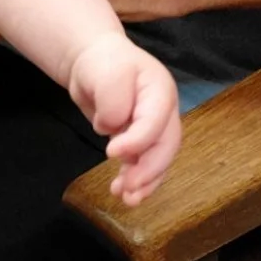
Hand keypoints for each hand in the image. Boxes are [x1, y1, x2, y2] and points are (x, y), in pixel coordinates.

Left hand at [67, 31, 180, 204]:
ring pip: (157, 159)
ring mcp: (154, 127)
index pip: (155, 122)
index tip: (111, 152)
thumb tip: (112, 128)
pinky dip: (137, 179)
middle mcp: (163, 112)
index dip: (137, 141)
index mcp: (160, 91)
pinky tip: (124, 192)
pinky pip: (144, 163)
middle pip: (165, 146)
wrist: (94, 61)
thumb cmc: (103, 63)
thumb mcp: (106, 73)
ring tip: (127, 199)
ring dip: (145, 182)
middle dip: (149, 171)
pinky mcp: (140, 140)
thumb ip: (112, 99)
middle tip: (129, 190)